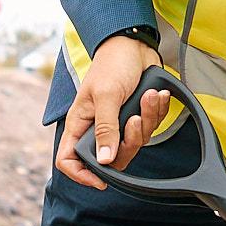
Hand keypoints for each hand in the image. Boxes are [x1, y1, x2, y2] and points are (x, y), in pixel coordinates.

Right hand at [52, 33, 172, 189]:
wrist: (134, 45)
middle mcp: (97, 128)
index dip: (82, 174)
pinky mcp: (136, 118)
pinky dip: (155, 112)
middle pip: (111, 158)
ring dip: (147, 120)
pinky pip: (149, 129)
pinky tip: (156, 95)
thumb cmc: (112, 65)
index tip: (101, 180)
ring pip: (134, 144)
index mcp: (80, 124)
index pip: (69, 159)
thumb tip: (104, 160)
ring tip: (148, 96)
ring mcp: (118, 124)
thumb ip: (106, 129)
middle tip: (135, 119)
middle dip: (129, 142)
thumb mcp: (106, 96)